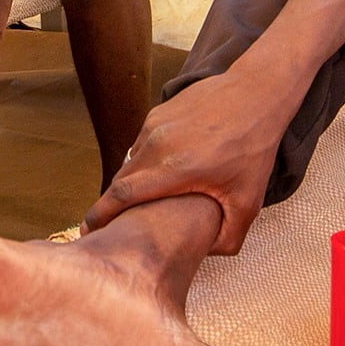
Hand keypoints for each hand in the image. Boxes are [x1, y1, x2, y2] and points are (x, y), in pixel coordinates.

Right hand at [82, 63, 297, 252]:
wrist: (255, 93)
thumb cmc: (253, 148)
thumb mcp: (248, 201)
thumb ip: (228, 237)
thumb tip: (205, 252)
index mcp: (173, 170)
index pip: (120, 197)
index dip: (100, 216)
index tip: (88, 231)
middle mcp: (156, 146)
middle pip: (120, 182)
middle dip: (113, 206)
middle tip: (114, 226)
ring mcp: (154, 126)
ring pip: (130, 163)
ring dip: (130, 184)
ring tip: (141, 202)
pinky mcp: (158, 113)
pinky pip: (141, 145)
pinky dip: (143, 163)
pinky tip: (160, 173)